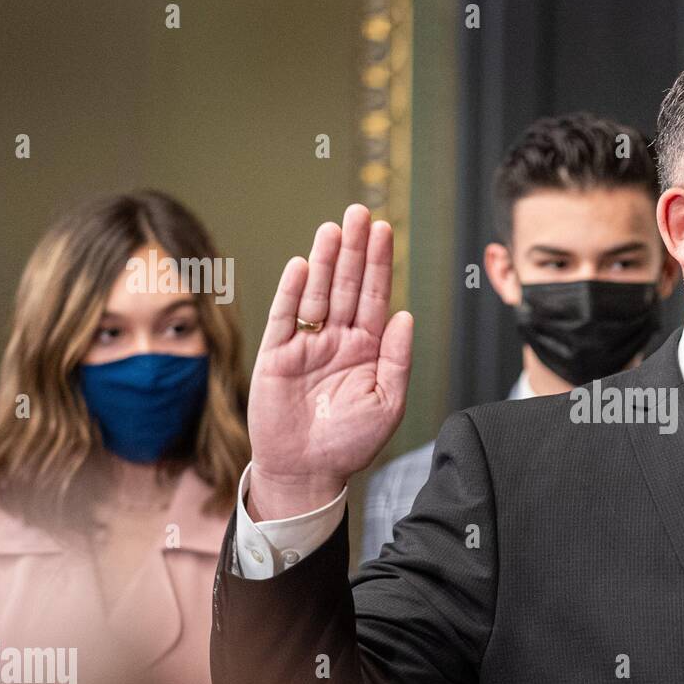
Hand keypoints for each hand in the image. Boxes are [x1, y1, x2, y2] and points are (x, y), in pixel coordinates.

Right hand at [246, 204, 412, 520]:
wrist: (307, 472)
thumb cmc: (350, 443)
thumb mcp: (388, 404)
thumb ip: (398, 360)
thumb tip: (406, 315)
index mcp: (368, 349)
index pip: (376, 297)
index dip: (380, 263)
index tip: (384, 230)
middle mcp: (337, 340)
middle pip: (348, 285)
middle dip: (354, 250)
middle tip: (360, 212)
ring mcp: (306, 345)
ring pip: (318, 293)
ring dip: (326, 261)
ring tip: (334, 228)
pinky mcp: (276, 356)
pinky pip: (285, 318)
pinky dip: (293, 291)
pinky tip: (304, 266)